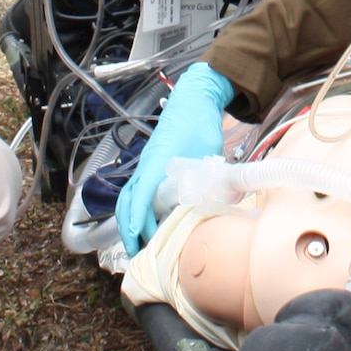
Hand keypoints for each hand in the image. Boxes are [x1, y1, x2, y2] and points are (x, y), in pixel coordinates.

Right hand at [115, 63, 235, 254]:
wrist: (194, 98)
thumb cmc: (199, 122)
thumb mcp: (209, 152)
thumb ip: (212, 179)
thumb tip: (223, 204)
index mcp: (156, 162)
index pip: (140, 196)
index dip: (137, 219)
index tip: (138, 238)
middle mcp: (145, 165)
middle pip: (127, 201)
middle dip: (128, 228)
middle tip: (136, 252)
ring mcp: (145, 164)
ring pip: (129, 197)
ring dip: (130, 220)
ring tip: (140, 243)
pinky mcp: (150, 164)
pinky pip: (136, 190)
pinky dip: (136, 209)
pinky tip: (148, 222)